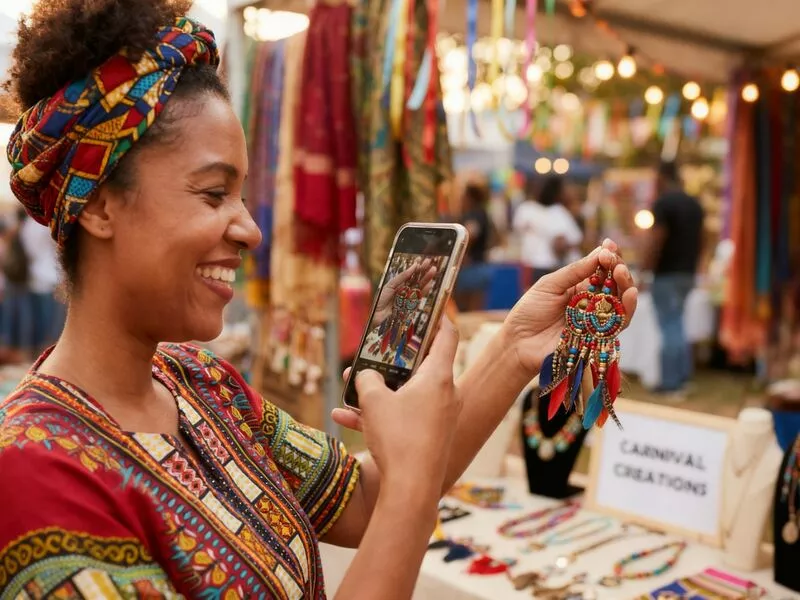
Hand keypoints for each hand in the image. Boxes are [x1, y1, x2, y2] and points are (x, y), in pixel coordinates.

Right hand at [332, 319, 460, 490]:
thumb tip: (365, 374)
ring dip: (380, 391)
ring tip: (350, 390)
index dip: (438, 317)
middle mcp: (446, 394)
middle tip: (375, 353)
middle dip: (393, 361)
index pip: (446, 335)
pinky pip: (406, 417)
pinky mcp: (432, 437)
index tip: (428, 307)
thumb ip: (367, 379)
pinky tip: (346, 419)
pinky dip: (382, 416)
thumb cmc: (398, 438)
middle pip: (422, 365)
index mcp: (439, 377)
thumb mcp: (374, 401)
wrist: (412, 490)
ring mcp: (441, 417)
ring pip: (408, 394)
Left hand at [372, 259, 437, 324]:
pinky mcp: (411, 306)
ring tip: (433, 270)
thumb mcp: (390, 286)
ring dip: (426, 279)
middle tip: (430, 262)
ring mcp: (409, 298)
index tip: (422, 259)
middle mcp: (405, 290)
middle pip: (416, 279)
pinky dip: (424, 291)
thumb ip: (402, 277)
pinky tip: (429, 284)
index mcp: (399, 285)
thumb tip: (413, 267)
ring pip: (419, 287)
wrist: (377, 316)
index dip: (416, 267)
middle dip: (423, 271)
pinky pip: (419, 298)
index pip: (410, 274)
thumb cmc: (380, 301)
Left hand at [504, 238, 637, 376]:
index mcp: (579, 287)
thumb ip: (574, 271)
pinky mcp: (599, 337)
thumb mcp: (549, 285)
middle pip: (615, 285)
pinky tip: (630, 294)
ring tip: (621, 273)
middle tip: (615, 263)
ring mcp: (596, 319)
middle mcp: (592, 302)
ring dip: (626, 286)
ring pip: (621, 302)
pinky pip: (619, 323)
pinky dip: (627, 308)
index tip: (609, 246)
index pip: (601, 269)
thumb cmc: (529, 312)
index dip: (608, 257)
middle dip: (618, 270)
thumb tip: (600, 252)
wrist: (519, 342)